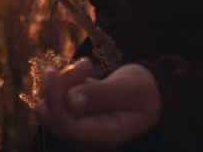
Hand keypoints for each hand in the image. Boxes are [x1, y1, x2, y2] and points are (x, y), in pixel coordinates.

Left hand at [37, 59, 160, 150]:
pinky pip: (56, 97)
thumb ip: (100, 95)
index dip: (55, 101)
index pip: (68, 126)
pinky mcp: (73, 113)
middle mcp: (88, 137)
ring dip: (65, 80)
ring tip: (88, 66)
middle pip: (54, 116)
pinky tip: (86, 70)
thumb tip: (71, 101)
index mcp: (106, 136)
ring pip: (51, 104)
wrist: (151, 92)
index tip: (52, 73)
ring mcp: (79, 126)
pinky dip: (66, 79)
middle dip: (63, 85)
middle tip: (87, 65)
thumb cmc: (145, 91)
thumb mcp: (129, 89)